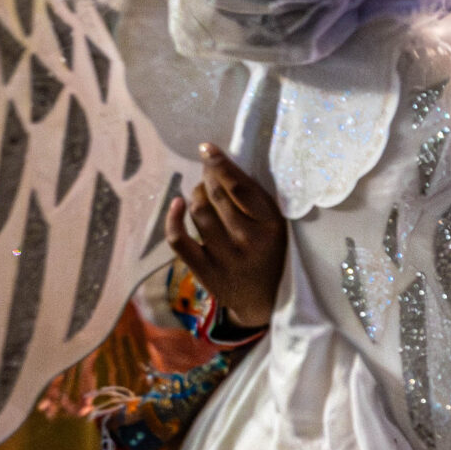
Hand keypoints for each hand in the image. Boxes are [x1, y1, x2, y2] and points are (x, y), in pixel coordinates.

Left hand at [164, 143, 284, 329]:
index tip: (207, 148)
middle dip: (208, 176)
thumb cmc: (271, 254)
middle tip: (208, 170)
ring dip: (196, 194)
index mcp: (272, 225)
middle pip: (217, 195)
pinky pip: (180, 239)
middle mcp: (248, 240)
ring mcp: (225, 257)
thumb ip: (256, 201)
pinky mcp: (205, 270)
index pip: (240, 187)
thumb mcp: (276, 227)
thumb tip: (221, 166)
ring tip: (203, 192)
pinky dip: (174, 218)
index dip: (221, 164)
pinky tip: (177, 203)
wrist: (266, 301)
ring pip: (198, 211)